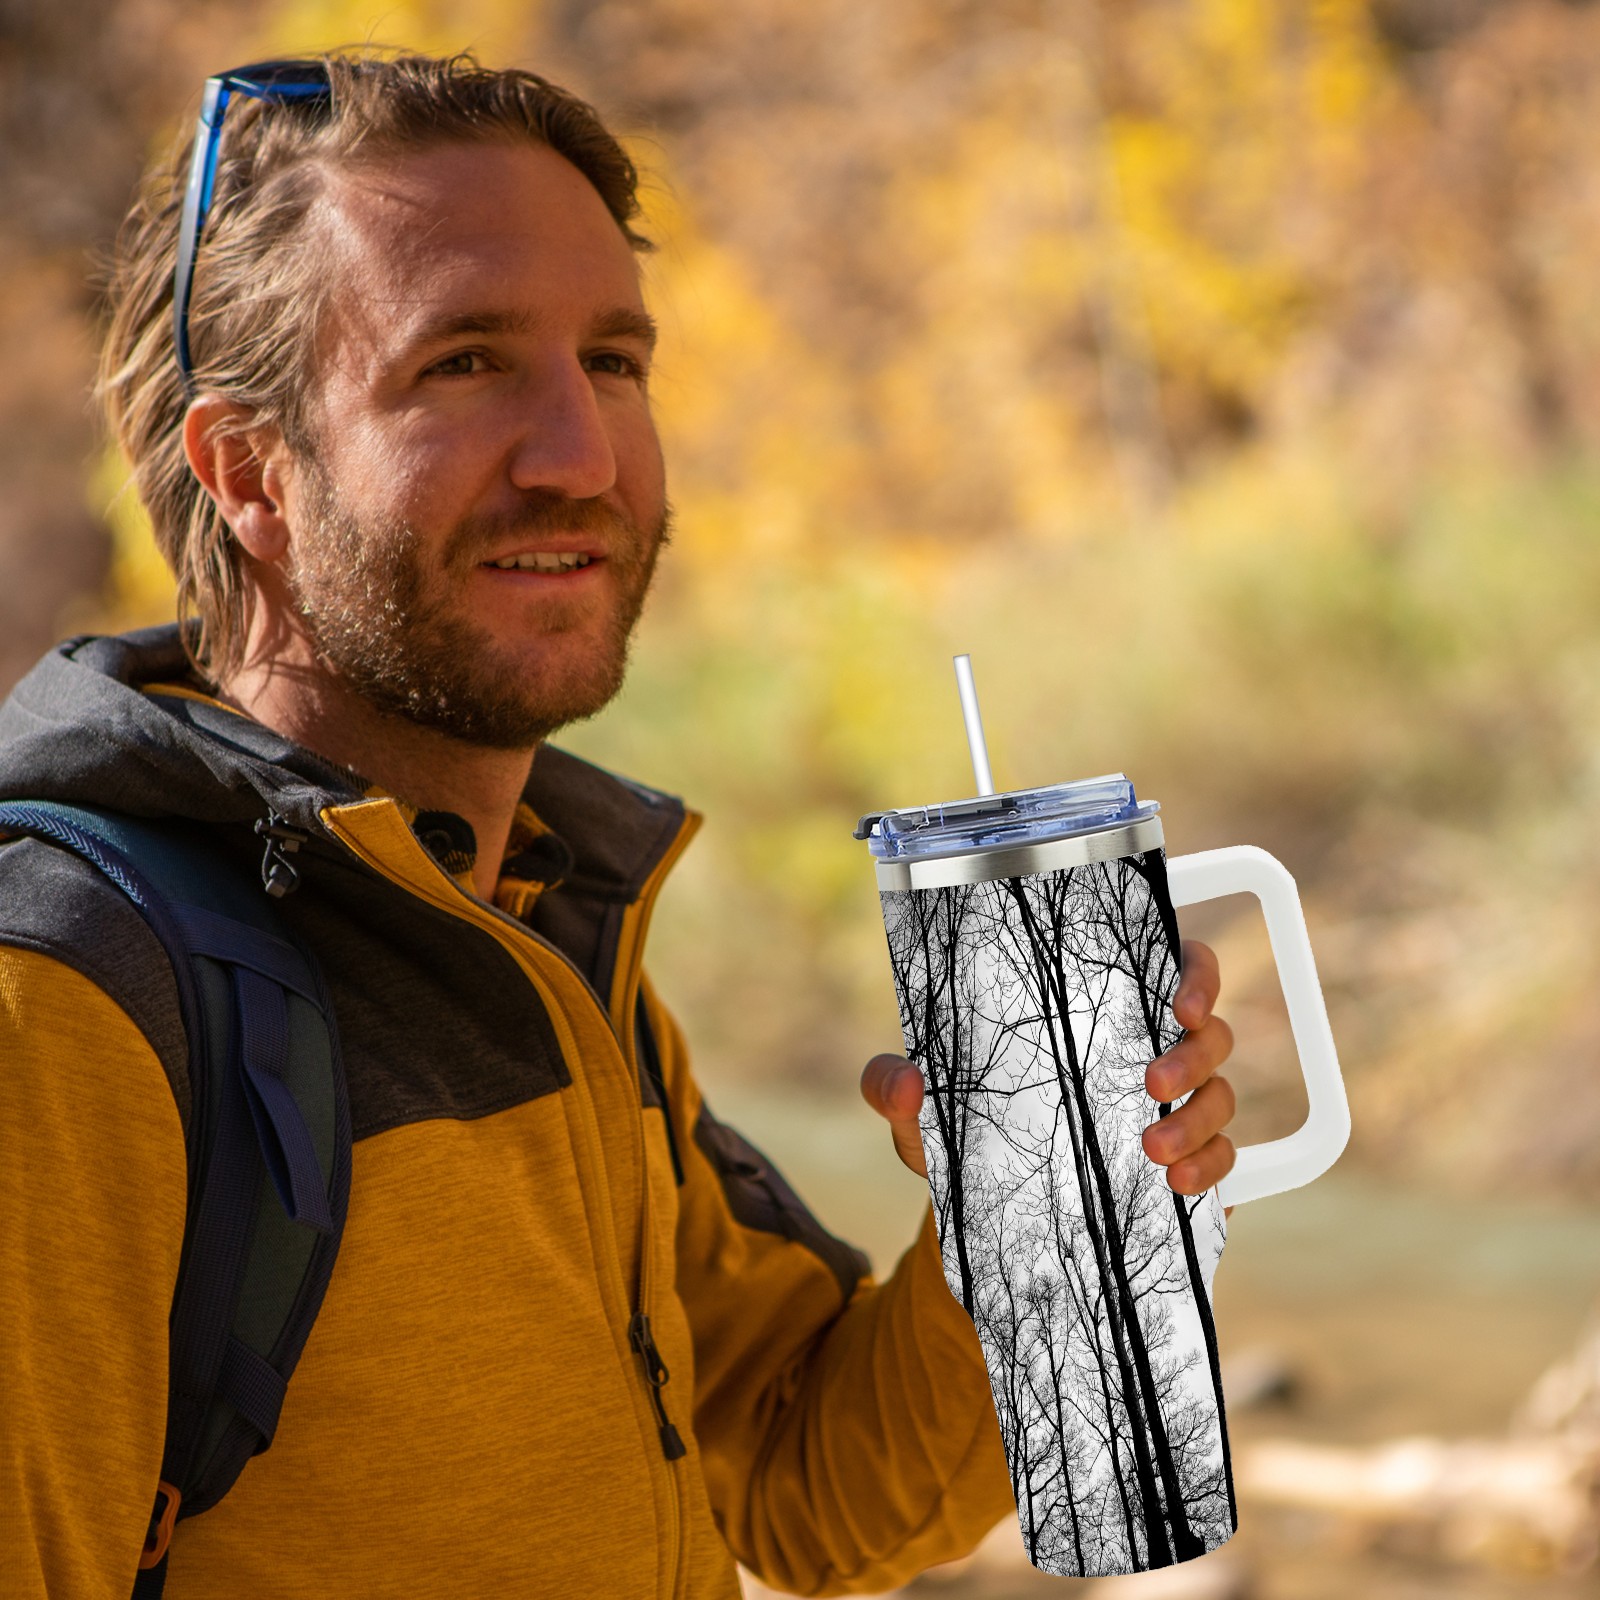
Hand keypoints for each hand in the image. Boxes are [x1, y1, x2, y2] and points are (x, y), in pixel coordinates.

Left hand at [860, 939, 1236, 1199]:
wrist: (983, 1214)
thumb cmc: (960, 1132)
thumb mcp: (920, 1113)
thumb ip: (894, 1088)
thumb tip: (904, 1082)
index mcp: (1096, 1012)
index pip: (1171, 965)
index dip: (1193, 972)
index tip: (1177, 1000)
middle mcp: (1146, 1049)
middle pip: (1210, 1030)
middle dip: (1193, 1053)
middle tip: (1150, 1083)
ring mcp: (1173, 1107)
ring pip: (1221, 1093)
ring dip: (1199, 1118)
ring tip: (1153, 1151)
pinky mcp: (1185, 1162)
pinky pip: (1227, 1157)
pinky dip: (1212, 1165)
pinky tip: (1177, 1183)